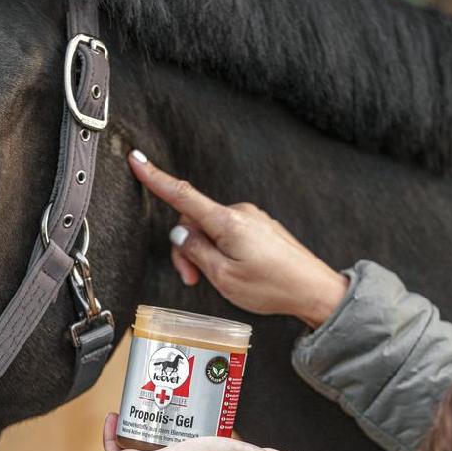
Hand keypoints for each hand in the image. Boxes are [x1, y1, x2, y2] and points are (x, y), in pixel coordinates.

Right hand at [129, 150, 348, 328]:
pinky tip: (236, 271)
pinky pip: (229, 232)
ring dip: (206, 253)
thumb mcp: (223, 277)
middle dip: (187, 249)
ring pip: (211, 229)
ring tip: (218, 279)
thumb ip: (196, 252)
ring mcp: (252, 219)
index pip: (182, 195)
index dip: (156, 178)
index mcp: (227, 222)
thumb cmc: (274, 287)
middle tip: (193, 278)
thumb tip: (180, 234)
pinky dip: (222, 250)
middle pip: (194, 221)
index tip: (137, 159)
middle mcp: (240, 213)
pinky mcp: (261, 227)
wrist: (314, 290)